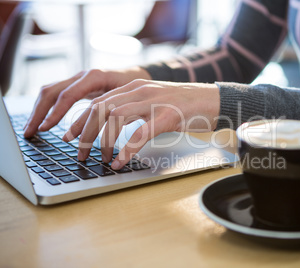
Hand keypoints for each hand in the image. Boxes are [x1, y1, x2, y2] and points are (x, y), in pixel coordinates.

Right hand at [23, 67, 150, 136]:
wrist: (139, 75)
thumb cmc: (137, 86)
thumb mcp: (129, 96)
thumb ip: (115, 109)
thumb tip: (103, 129)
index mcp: (95, 76)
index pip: (68, 94)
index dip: (56, 112)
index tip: (46, 128)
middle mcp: (82, 76)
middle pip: (51, 91)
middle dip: (39, 112)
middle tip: (30, 132)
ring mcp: (78, 80)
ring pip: (50, 92)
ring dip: (38, 111)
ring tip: (30, 130)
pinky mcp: (77, 87)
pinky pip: (56, 95)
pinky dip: (47, 109)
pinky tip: (43, 123)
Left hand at [62, 79, 219, 169]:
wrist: (213, 100)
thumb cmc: (183, 105)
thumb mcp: (152, 102)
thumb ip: (132, 109)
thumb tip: (110, 126)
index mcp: (134, 87)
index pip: (98, 101)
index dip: (80, 120)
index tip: (70, 136)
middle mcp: (140, 91)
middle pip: (101, 109)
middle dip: (85, 133)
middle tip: (79, 152)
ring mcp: (154, 102)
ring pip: (116, 118)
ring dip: (103, 142)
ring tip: (101, 159)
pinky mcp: (168, 116)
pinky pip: (141, 133)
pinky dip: (127, 149)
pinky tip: (121, 162)